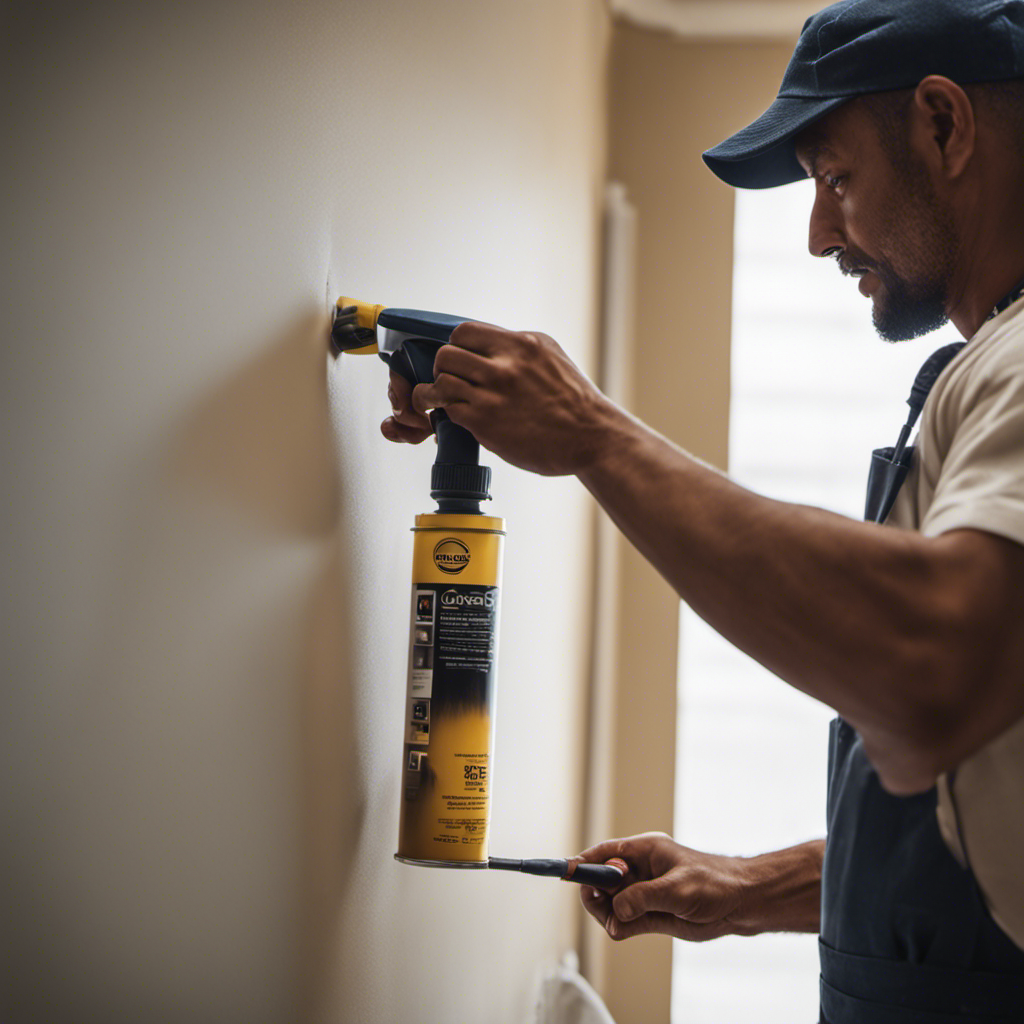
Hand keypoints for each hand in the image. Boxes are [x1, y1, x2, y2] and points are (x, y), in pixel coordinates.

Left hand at [382, 322, 617, 475]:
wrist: (592, 437)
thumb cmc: (575, 402)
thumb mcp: (551, 357)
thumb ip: (518, 350)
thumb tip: (489, 348)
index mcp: (521, 344)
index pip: (465, 332)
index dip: (456, 346)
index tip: (458, 360)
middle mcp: (505, 365)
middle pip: (446, 353)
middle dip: (442, 368)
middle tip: (447, 381)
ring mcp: (494, 393)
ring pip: (441, 380)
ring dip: (433, 392)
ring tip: (435, 400)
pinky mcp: (486, 422)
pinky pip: (448, 409)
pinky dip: (443, 414)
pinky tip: (446, 419)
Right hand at [576, 832, 771, 941]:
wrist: (740, 904)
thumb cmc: (714, 883)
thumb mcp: (677, 888)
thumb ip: (643, 898)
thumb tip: (615, 912)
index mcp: (643, 851)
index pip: (604, 854)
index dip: (583, 863)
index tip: (565, 872)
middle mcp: (638, 871)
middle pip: (600, 881)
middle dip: (597, 894)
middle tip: (605, 907)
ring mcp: (642, 893)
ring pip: (608, 904)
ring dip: (609, 914)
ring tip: (625, 921)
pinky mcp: (648, 915)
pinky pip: (621, 922)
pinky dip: (620, 927)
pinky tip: (631, 928)